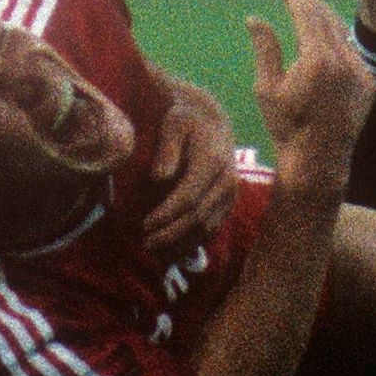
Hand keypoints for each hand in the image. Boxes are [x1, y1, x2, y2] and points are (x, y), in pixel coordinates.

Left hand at [135, 73, 240, 261]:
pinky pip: (212, 230)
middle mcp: (227, 181)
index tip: (145, 224)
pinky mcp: (228, 205)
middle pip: (198, 217)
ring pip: (207, 229)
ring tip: (154, 252)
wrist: (213, 125)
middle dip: (170, 234)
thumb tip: (159, 178)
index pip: (189, 196)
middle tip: (145, 243)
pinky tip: (170, 251)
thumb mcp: (174, 124)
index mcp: (213, 161)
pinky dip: (191, 243)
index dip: (166, 214)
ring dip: (180, 244)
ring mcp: (231, 195)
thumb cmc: (186, 122)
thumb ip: (167, 148)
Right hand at [244, 0, 370, 189]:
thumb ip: (265, 49)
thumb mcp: (267, 88)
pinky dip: (338, 38)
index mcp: (317, 60)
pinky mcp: (369, 83)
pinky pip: (353, 51)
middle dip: (310, 0)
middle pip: (326, 17)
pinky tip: (326, 35)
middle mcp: (343, 61)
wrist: (319, 160)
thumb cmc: (286, 125)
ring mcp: (360, 71)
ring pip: (342, 32)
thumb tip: (254, 18)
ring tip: (308, 6)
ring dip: (325, 16)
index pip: (307, 14)